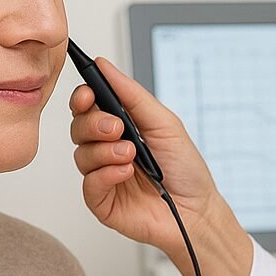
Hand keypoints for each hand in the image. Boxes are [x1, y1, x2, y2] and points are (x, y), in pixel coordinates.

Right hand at [68, 57, 253, 275]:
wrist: (198, 210)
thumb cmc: (185, 168)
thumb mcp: (163, 122)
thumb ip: (131, 94)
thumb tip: (104, 65)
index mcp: (119, 127)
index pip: (87, 107)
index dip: (82, 98)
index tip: (87, 95)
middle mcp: (106, 150)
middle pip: (78, 128)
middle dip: (94, 124)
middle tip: (117, 128)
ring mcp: (102, 176)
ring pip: (81, 155)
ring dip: (105, 151)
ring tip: (131, 155)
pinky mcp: (102, 202)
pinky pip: (89, 184)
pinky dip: (106, 174)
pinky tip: (126, 173)